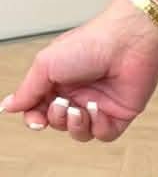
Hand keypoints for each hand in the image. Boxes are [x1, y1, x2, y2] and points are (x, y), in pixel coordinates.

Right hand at [0, 0, 157, 142]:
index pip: (40, 109)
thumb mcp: (46, 65)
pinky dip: (98, 127)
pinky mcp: (120, 113)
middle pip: (58, 123)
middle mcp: (78, 93)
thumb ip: (28, 90)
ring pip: (80, 133)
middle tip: (62, 104)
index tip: (36, 120)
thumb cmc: (88, 44)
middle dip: (56, 119)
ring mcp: (99, 104)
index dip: (36, 119)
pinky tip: (97, 109)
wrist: (126, 42)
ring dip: (76, 126)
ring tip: (79, 109)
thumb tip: (9, 105)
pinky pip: (104, 135)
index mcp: (59, 81)